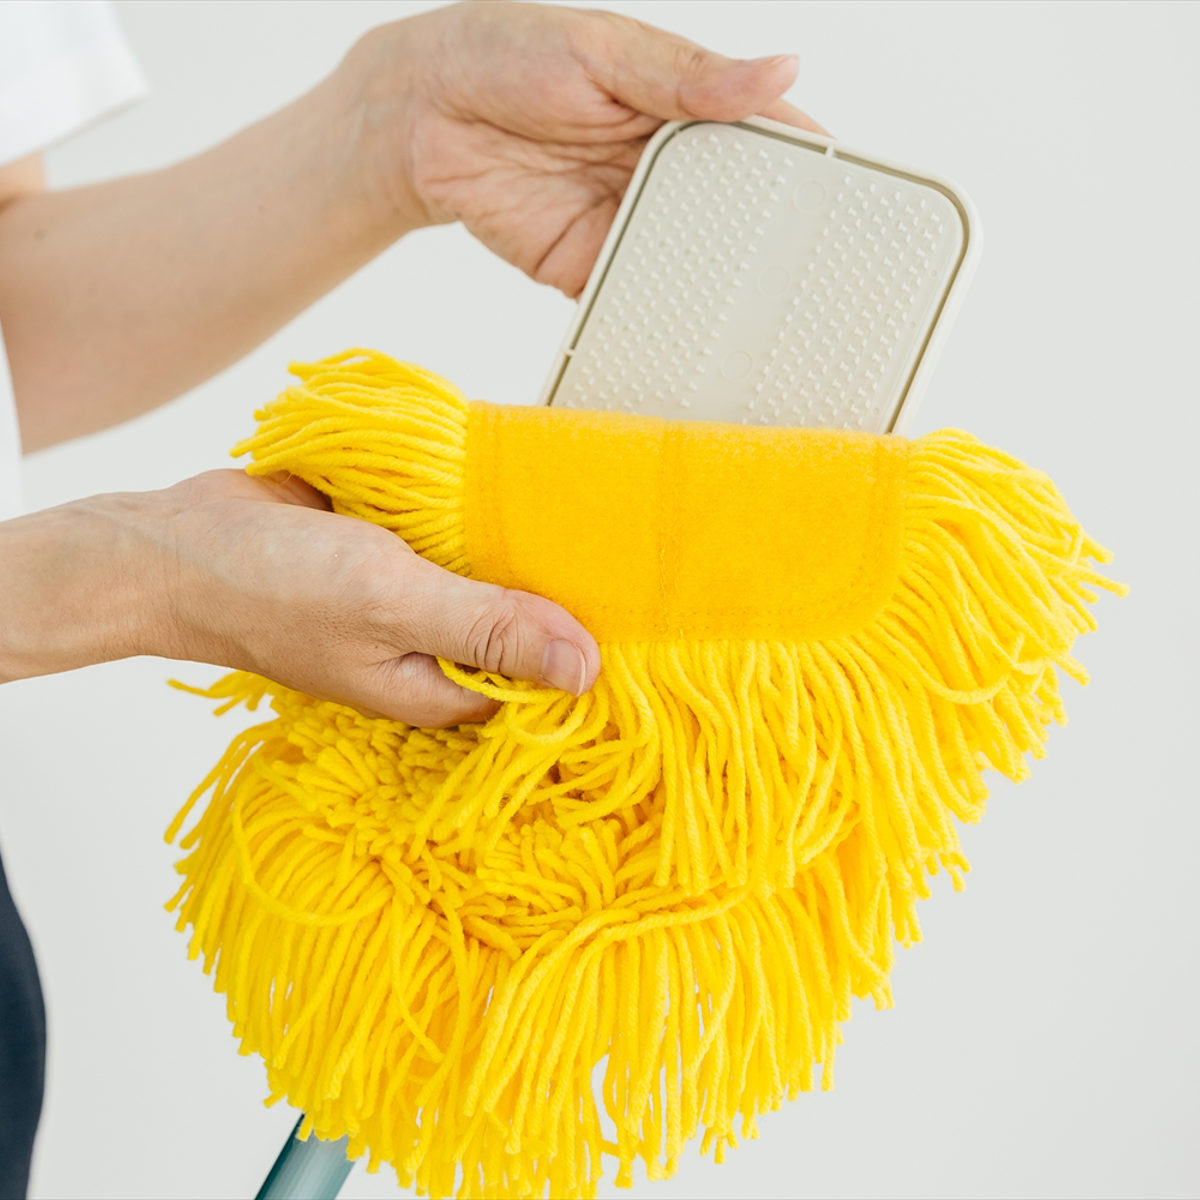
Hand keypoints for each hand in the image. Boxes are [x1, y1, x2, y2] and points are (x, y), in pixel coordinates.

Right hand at [0, 472, 600, 726]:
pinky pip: (459, 545)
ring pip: (495, 583)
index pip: (543, 689)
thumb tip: (588, 668)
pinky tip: (525, 489)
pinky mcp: (399, 559)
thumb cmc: (276, 587)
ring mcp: (418, 605)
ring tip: (602, 513)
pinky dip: (482, 523)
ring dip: (529, 554)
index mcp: (442, 690)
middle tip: (640, 552)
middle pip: (524, 633)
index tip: (653, 619)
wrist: (178, 542)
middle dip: (568, 598)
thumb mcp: (394, 604)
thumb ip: (489, 629)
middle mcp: (436, 655)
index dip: (593, 657)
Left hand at [352, 0, 826, 296]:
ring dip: (730, 296)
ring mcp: (631, 224)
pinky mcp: (588, 268)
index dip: (816, 174)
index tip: (866, 211)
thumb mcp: (606, 50)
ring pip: (695, 265)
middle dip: (782, 250)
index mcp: (684, 110)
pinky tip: (699, 344)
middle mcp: (667, 172)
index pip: (767, 142)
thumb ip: (690, 76)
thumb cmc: (510, 54)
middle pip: (740, 216)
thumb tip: (786, 72)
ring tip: (781, 331)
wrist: (422, 116)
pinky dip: (662, 320)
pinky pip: (635, 297)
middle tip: (833, 290)